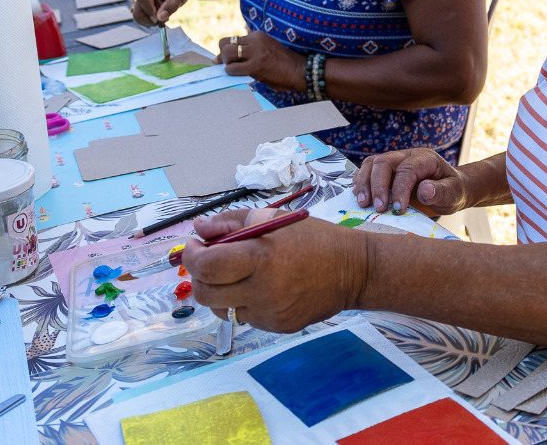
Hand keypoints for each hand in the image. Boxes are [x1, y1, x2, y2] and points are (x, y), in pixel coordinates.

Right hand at [132, 0, 192, 26]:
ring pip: (137, 15)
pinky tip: (158, 17)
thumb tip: (160, 18)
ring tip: (163, 17)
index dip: (150, 11)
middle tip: (164, 21)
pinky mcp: (137, 3)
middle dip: (150, 19)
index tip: (161, 18)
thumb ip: (170, 7)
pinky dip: (148, 20)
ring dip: (150, 21)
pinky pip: (139, 16)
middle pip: (137, 10)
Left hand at [183, 208, 367, 332]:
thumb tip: (199, 229)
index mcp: (261, 258)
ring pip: (222, 309)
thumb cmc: (313, 238)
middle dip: (200, 275)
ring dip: (220, 291)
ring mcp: (270, 314)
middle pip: (206, 294)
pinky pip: (246, 318)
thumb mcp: (273, 219)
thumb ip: (231, 222)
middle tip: (208, 260)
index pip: (207, 266)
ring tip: (237, 275)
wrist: (354, 270)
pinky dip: (243, 302)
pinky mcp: (278, 327)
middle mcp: (263, 290)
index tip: (195, 245)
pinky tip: (261, 287)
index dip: (192, 256)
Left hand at [216, 31, 304, 92]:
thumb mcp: (267, 49)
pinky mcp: (256, 65)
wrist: (300, 70)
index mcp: (257, 36)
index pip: (232, 39)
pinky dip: (230, 72)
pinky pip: (233, 68)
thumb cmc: (284, 64)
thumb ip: (252, 50)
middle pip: (224, 43)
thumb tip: (234, 58)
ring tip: (233, 70)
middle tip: (227, 65)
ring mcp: (255, 52)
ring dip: (226, 63)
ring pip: (226, 53)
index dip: (226, 49)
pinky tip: (236, 75)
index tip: (227, 59)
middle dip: (222, 55)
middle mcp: (255, 40)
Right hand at [353, 148, 469, 215]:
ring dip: (364, 183)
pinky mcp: (385, 171)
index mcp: (425, 159)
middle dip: (377, 186)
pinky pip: (367, 170)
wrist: (450, 189)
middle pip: (384, 162)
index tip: (397, 209)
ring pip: (371, 163)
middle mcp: (407, 156)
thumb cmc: (453, 191)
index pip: (407, 169)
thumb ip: (441, 192)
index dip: (399, 189)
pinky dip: (360, 183)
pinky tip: (359, 197)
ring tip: (363, 204)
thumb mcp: (454, 193)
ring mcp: (394, 161)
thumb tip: (424, 190)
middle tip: (379, 208)